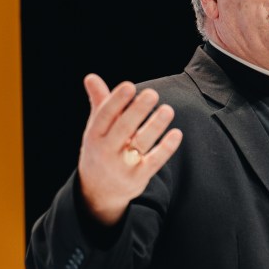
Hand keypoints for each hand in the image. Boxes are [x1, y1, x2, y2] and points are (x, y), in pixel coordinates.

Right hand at [77, 74, 183, 224]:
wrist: (99, 191)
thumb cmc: (101, 149)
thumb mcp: (96, 129)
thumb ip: (99, 103)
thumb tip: (91, 76)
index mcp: (93, 136)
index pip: (103, 117)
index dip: (115, 101)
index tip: (129, 86)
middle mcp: (106, 152)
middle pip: (123, 129)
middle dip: (137, 111)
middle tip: (152, 94)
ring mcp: (122, 167)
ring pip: (141, 144)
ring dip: (155, 126)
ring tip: (167, 110)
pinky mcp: (138, 178)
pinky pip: (154, 162)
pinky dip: (166, 148)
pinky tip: (176, 133)